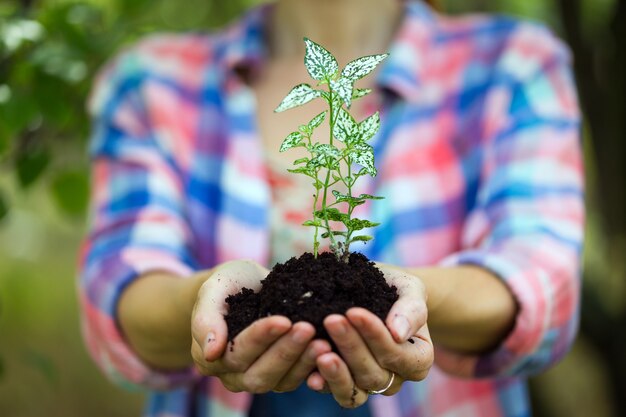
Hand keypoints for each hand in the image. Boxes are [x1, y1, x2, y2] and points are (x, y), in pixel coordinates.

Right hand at [190, 260, 331, 392]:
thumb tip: (211, 352)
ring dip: (303, 362)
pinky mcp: (283, 375)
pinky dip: (314, 367)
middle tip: (308, 329)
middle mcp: (233, 375)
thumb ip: (207, 317)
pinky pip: (298, 379)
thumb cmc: (228, 284)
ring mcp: (259, 378)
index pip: (236, 352)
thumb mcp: (213, 289)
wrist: (246, 284)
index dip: (260, 337)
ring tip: (323, 340)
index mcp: (210, 356)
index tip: (283, 320)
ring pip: (281, 381)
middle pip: (258, 375)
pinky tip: (330, 349)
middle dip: (285, 352)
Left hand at [306, 265, 432, 406]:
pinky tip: (311, 373)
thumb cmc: (395, 289)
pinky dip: (325, 384)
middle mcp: (396, 377)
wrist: (373, 290)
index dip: (376, 336)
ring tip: (321, 353)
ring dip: (337, 373)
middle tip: (332, 320)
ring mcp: (370, 384)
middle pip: (375, 373)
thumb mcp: (409, 289)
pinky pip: (338, 392)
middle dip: (352, 346)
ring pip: (356, 390)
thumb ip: (411, 309)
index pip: (400, 355)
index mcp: (419, 358)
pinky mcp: (346, 384)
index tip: (354, 312)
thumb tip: (399, 332)